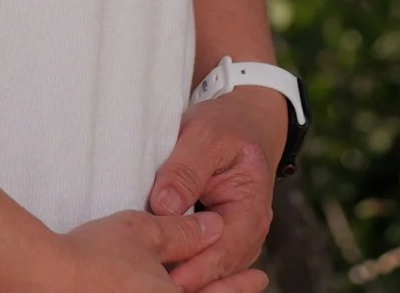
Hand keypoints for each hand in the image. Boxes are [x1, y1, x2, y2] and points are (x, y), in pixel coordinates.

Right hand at [44, 209, 256, 292]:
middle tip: (247, 282)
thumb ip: (183, 232)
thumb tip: (214, 227)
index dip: (240, 285)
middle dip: (220, 290)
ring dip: (193, 290)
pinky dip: (162, 291)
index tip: (260, 277)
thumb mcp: (143, 233)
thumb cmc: (94, 257)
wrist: (42, 281)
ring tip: (195, 280)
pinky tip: (160, 284)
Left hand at [147, 91, 283, 290]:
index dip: (193, 268)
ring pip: (208, 268)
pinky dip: (181, 265)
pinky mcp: (216, 237)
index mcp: (251, 211)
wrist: (242, 123)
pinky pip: (200, 258)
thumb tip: (163, 205)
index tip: (165, 279)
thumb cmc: (225, 127)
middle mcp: (247, 234)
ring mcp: (233, 239)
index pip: (222, 251)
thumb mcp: (204, 137)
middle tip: (149, 286)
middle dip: (185, 279)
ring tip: (148, 283)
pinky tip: (155, 269)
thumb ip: (185, 171)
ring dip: (182, 275)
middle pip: (216, 268)